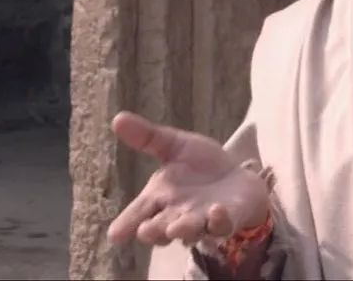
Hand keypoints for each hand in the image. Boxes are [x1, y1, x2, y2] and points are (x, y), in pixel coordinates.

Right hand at [105, 111, 271, 247]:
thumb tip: (117, 118)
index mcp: (159, 197)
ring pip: (189, 232)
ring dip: (183, 229)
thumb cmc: (201, 165)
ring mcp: (202, 221)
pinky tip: (216, 210)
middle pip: (159, 229)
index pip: (138, 213)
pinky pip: (221, 226)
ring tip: (176, 227)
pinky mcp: (227, 221)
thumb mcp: (175, 146)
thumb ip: (148, 138)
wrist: (238, 175)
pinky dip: (218, 221)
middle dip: (152, 231)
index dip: (126, 224)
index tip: (114, 235)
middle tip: (146, 230)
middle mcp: (176, 214)